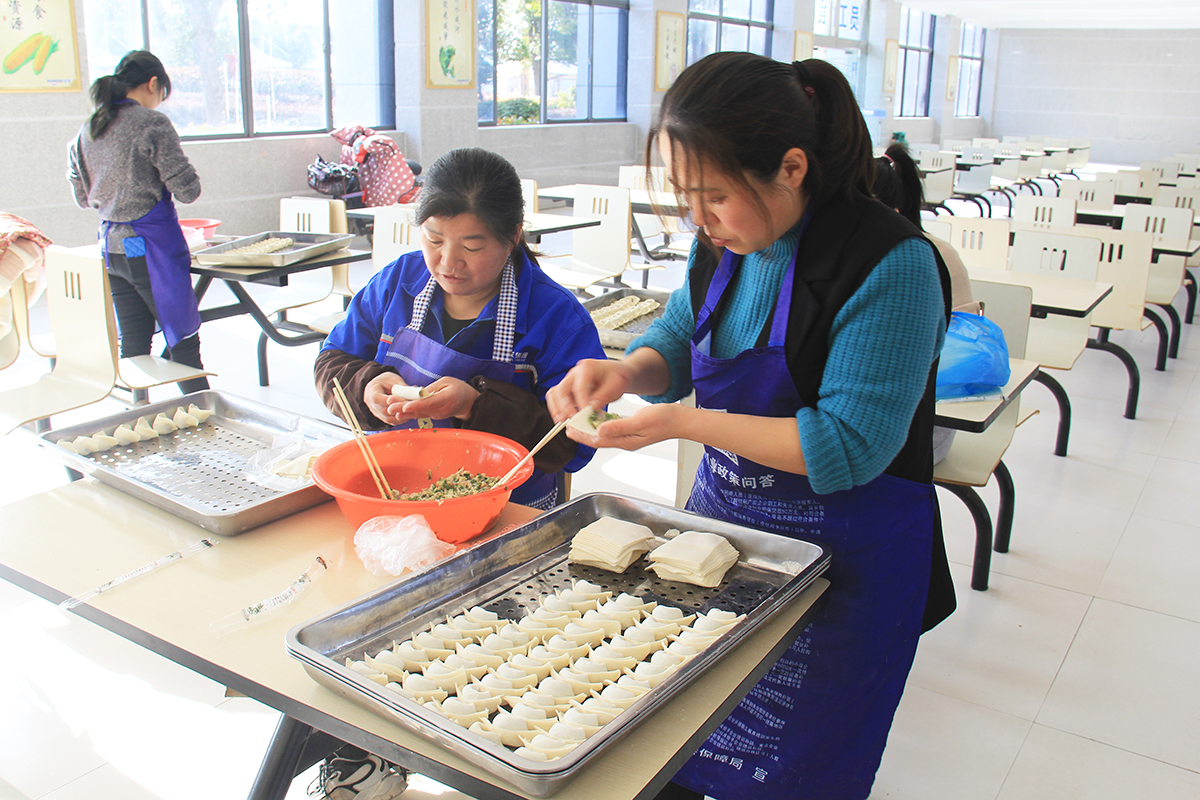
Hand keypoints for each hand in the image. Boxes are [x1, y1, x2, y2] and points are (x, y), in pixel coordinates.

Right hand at [363, 373, 407, 424]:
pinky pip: (390, 421)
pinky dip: (400, 420)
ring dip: (400, 416)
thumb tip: (414, 393)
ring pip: (387, 418)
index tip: (402, 400)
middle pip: (383, 410)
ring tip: (411, 411)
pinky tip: (409, 415)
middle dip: (397, 409)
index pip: (377, 398)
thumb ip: (402, 388)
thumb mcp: (394, 380)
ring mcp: (375, 412)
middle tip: (410, 407)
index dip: (390, 401)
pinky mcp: (381, 417)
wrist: (382, 385)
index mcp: (371, 390)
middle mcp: (370, 403)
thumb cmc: (387, 380)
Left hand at [387, 376, 478, 422]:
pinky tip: (398, 412)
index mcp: (447, 399)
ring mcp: (437, 415)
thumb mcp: (447, 382)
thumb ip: (432, 388)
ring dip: (404, 412)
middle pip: (421, 410)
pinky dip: (410, 413)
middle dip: (404, 409)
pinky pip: (421, 414)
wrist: (468, 402)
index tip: (404, 406)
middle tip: (390, 407)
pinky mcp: (434, 416)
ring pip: (419, 413)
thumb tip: (418, 393)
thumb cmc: (458, 388)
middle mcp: (441, 410)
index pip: (429, 403)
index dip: (416, 405)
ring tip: (390, 409)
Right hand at [546, 359, 632, 422]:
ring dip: (557, 408)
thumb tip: (591, 408)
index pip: (579, 386)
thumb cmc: (617, 376)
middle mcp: (574, 373)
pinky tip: (562, 418)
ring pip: (554, 393)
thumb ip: (604, 395)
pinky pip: (556, 398)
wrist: (618, 374)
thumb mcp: (616, 384)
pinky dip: (557, 408)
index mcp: (587, 367)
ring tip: (562, 420)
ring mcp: (569, 381)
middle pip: (561, 389)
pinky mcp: (568, 390)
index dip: (580, 401)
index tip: (584, 413)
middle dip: (565, 406)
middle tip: (572, 418)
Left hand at [564, 402, 686, 450]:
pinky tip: (598, 418)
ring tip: (578, 422)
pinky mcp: (632, 431)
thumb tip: (600, 430)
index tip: (570, 429)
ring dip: (590, 429)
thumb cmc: (665, 420)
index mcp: (626, 441)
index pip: (598, 441)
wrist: (680, 420)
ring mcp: (629, 437)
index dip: (582, 436)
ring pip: (604, 435)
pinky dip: (602, 424)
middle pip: (598, 439)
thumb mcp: (640, 421)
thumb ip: (619, 426)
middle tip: (568, 426)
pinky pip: (613, 429)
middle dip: (582, 434)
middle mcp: (625, 441)